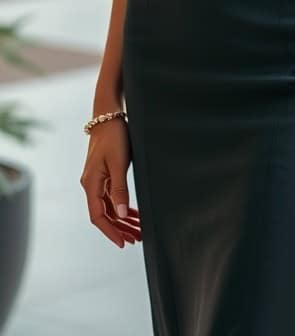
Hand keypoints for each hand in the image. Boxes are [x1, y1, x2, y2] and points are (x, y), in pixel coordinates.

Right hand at [80, 118, 141, 248]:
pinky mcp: (104, 174)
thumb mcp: (119, 163)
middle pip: (104, 214)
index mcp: (91, 184)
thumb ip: (120, 189)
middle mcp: (91, 185)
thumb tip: (121, 215)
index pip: (98, 216)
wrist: (108, 116)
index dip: (111, 232)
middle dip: (120, 229)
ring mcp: (97, 180)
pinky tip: (133, 213)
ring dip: (123, 219)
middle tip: (137, 239)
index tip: (123, 243)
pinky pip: (112, 197)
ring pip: (110, 207)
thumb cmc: (114, 136)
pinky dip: (122, 206)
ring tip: (138, 230)